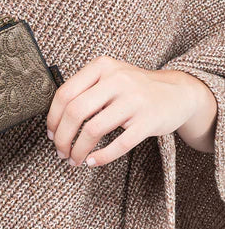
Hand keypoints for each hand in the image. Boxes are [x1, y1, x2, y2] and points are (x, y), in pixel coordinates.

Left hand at [46, 55, 216, 167]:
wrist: (177, 92)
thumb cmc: (134, 89)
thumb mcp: (110, 77)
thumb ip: (85, 90)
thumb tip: (55, 122)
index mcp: (102, 67)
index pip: (65, 93)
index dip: (53, 118)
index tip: (51, 133)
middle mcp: (117, 80)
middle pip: (75, 112)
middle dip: (62, 137)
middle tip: (60, 151)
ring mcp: (134, 100)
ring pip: (94, 130)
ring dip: (78, 150)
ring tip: (74, 159)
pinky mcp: (148, 121)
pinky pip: (119, 144)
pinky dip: (101, 157)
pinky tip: (92, 161)